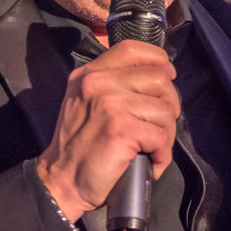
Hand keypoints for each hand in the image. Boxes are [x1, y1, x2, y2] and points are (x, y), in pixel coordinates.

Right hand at [37, 39, 179, 221]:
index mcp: (90, 73)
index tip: (166, 79)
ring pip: (166, 109)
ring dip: (167, 134)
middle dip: (170, 104)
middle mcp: (98, 83)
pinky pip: (162, 136)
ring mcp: (110, 104)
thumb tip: (160, 75)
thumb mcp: (85, 101)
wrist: (61, 181)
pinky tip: (151, 162)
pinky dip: (163, 154)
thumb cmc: (80, 145)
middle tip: (160, 125)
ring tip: (153, 147)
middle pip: (159, 78)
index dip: (158, 61)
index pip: (133, 49)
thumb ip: (113, 82)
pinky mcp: (122, 129)